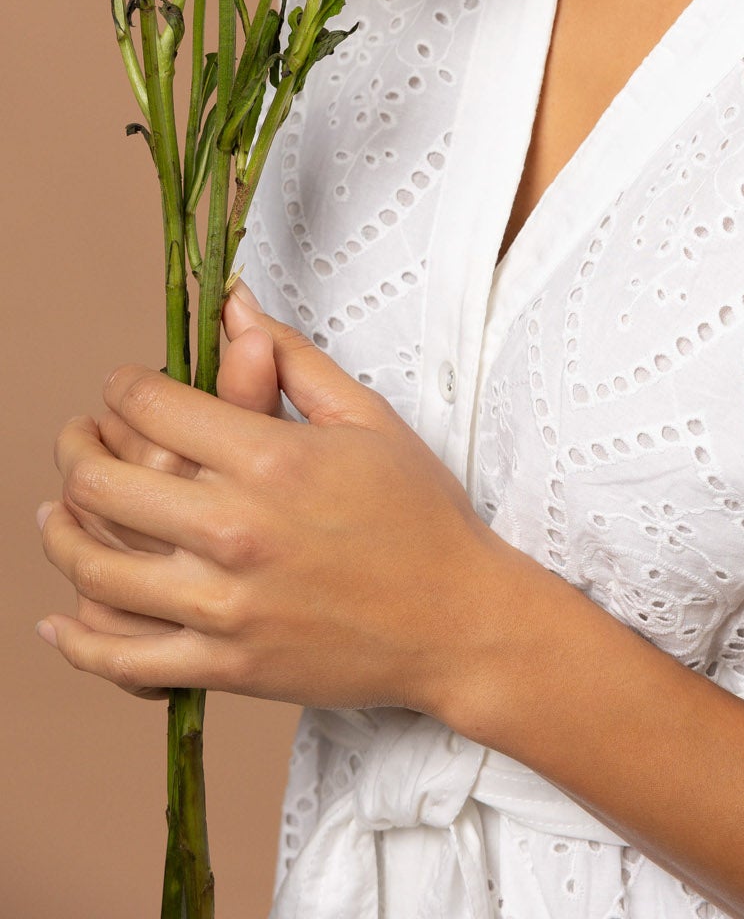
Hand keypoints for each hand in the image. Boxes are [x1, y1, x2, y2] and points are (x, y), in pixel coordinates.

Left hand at [35, 281, 528, 724]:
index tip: (123, 387)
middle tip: (77, 439)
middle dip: (76, 450)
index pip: (154, 408)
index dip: (123, 388)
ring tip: (58, 513)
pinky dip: (79, 642)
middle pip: (104, 484)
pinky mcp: (226, 668)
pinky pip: (124, 660)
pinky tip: (62, 621)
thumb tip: (234, 305)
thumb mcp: (365, 417)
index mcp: (271, 459)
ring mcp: (226, 606)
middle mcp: (237, 531)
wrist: (456, 620)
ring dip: (61, 534)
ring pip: (98, 570)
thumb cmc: (420, 513)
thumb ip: (291, 359)